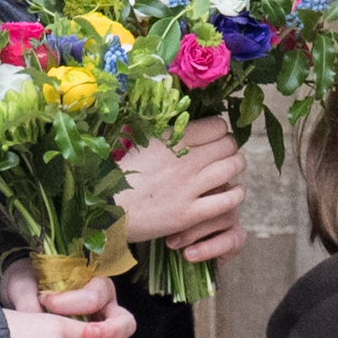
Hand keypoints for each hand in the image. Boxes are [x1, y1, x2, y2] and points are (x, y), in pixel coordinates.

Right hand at [117, 121, 247, 264]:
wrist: (101, 209)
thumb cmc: (116, 175)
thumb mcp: (139, 144)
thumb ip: (165, 135)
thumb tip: (184, 124)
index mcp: (169, 139)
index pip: (216, 125)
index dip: (220, 131)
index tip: (215, 137)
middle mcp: (183, 159)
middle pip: (228, 144)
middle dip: (230, 148)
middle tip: (225, 154)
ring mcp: (188, 186)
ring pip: (232, 167)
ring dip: (237, 166)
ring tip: (232, 168)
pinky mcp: (189, 213)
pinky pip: (227, 199)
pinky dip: (236, 193)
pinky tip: (233, 191)